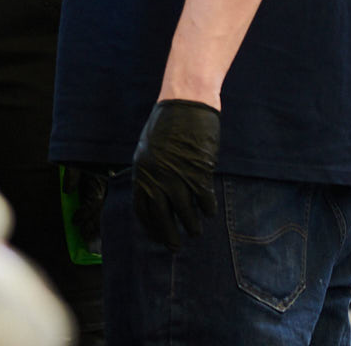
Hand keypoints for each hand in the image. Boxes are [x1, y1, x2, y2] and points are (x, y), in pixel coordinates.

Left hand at [131, 99, 219, 249]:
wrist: (185, 104)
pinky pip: (203, 198)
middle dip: (168, 234)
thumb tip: (154, 195)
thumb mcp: (149, 148)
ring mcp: (177, 174)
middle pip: (161, 215)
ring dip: (191, 225)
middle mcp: (156, 176)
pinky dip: (207, 209)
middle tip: (175, 247)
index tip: (156, 236)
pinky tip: (209, 213)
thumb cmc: (168, 125)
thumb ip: (150, 172)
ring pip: (184, 211)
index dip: (149, 226)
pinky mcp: (198, 171)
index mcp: (141, 170)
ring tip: (195, 232)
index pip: (141, 208)